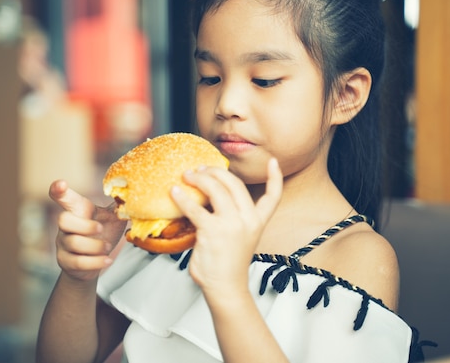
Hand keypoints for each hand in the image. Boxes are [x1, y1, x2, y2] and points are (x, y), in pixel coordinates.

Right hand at [49, 180, 126, 281]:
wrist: (95, 262)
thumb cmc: (103, 234)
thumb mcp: (113, 218)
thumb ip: (120, 206)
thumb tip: (132, 193)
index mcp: (78, 211)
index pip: (65, 198)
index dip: (59, 190)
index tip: (61, 183)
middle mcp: (66, 226)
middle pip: (63, 220)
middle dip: (84, 225)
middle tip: (100, 228)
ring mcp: (63, 244)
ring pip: (74, 243)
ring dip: (95, 246)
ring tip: (107, 247)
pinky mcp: (65, 261)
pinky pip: (78, 262)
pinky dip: (96, 262)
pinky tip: (107, 260)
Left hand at [171, 158, 282, 294]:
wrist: (225, 288)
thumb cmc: (227, 264)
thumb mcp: (240, 237)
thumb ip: (231, 217)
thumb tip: (207, 197)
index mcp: (257, 222)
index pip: (273, 196)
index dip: (275, 177)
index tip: (273, 161)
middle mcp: (248, 220)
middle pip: (235, 183)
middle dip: (216, 171)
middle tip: (201, 169)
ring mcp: (231, 225)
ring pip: (216, 188)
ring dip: (200, 178)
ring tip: (187, 176)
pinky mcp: (212, 231)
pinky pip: (195, 208)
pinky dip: (183, 197)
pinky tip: (174, 192)